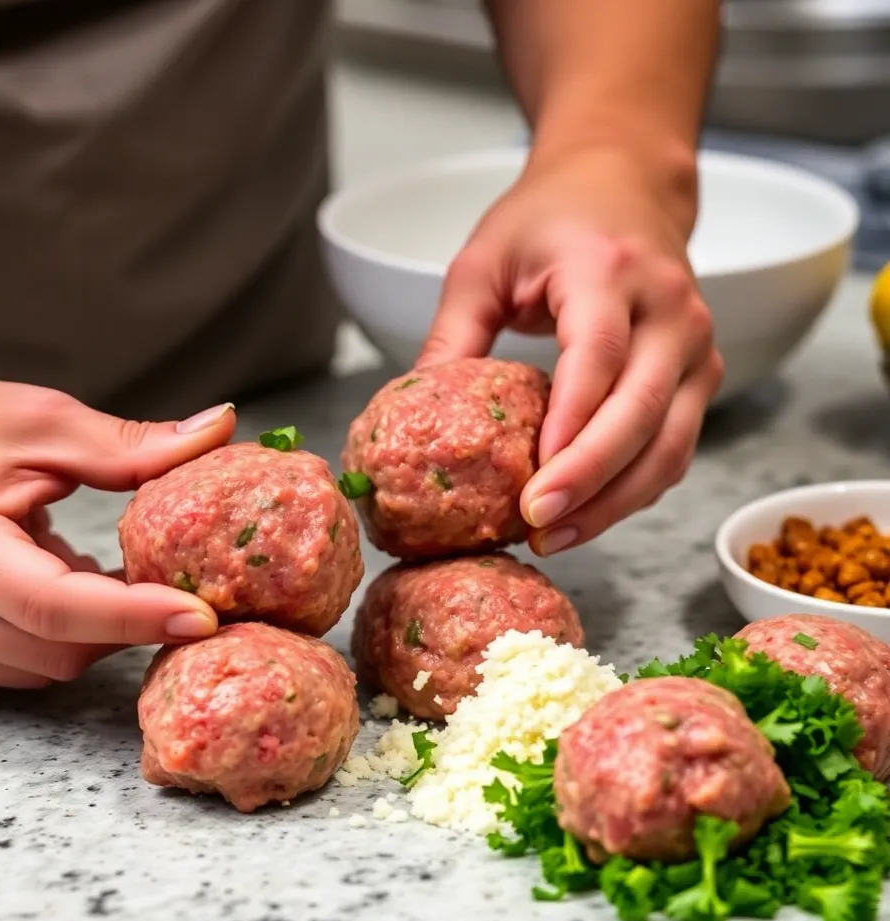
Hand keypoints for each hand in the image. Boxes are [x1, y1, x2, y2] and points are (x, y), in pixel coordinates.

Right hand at [0, 349, 234, 687]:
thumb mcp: (45, 423)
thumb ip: (134, 446)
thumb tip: (217, 430)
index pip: (59, 608)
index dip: (137, 618)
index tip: (203, 615)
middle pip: (58, 653)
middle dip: (128, 627)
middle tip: (177, 586)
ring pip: (40, 668)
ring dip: (93, 632)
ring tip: (108, 572)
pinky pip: (12, 664)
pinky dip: (56, 634)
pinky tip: (65, 583)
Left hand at [418, 146, 721, 553]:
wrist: (623, 184)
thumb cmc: (548, 220)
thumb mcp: (481, 264)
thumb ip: (451, 339)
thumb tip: (417, 425)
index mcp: (607, 268)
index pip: (597, 355)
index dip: (569, 426)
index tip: (533, 484)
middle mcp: (668, 307)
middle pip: (643, 409)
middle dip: (591, 480)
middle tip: (538, 527)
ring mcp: (695, 344)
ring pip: (671, 443)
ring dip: (616, 501)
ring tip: (556, 537)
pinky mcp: (701, 375)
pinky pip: (676, 448)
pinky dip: (635, 490)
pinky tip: (589, 514)